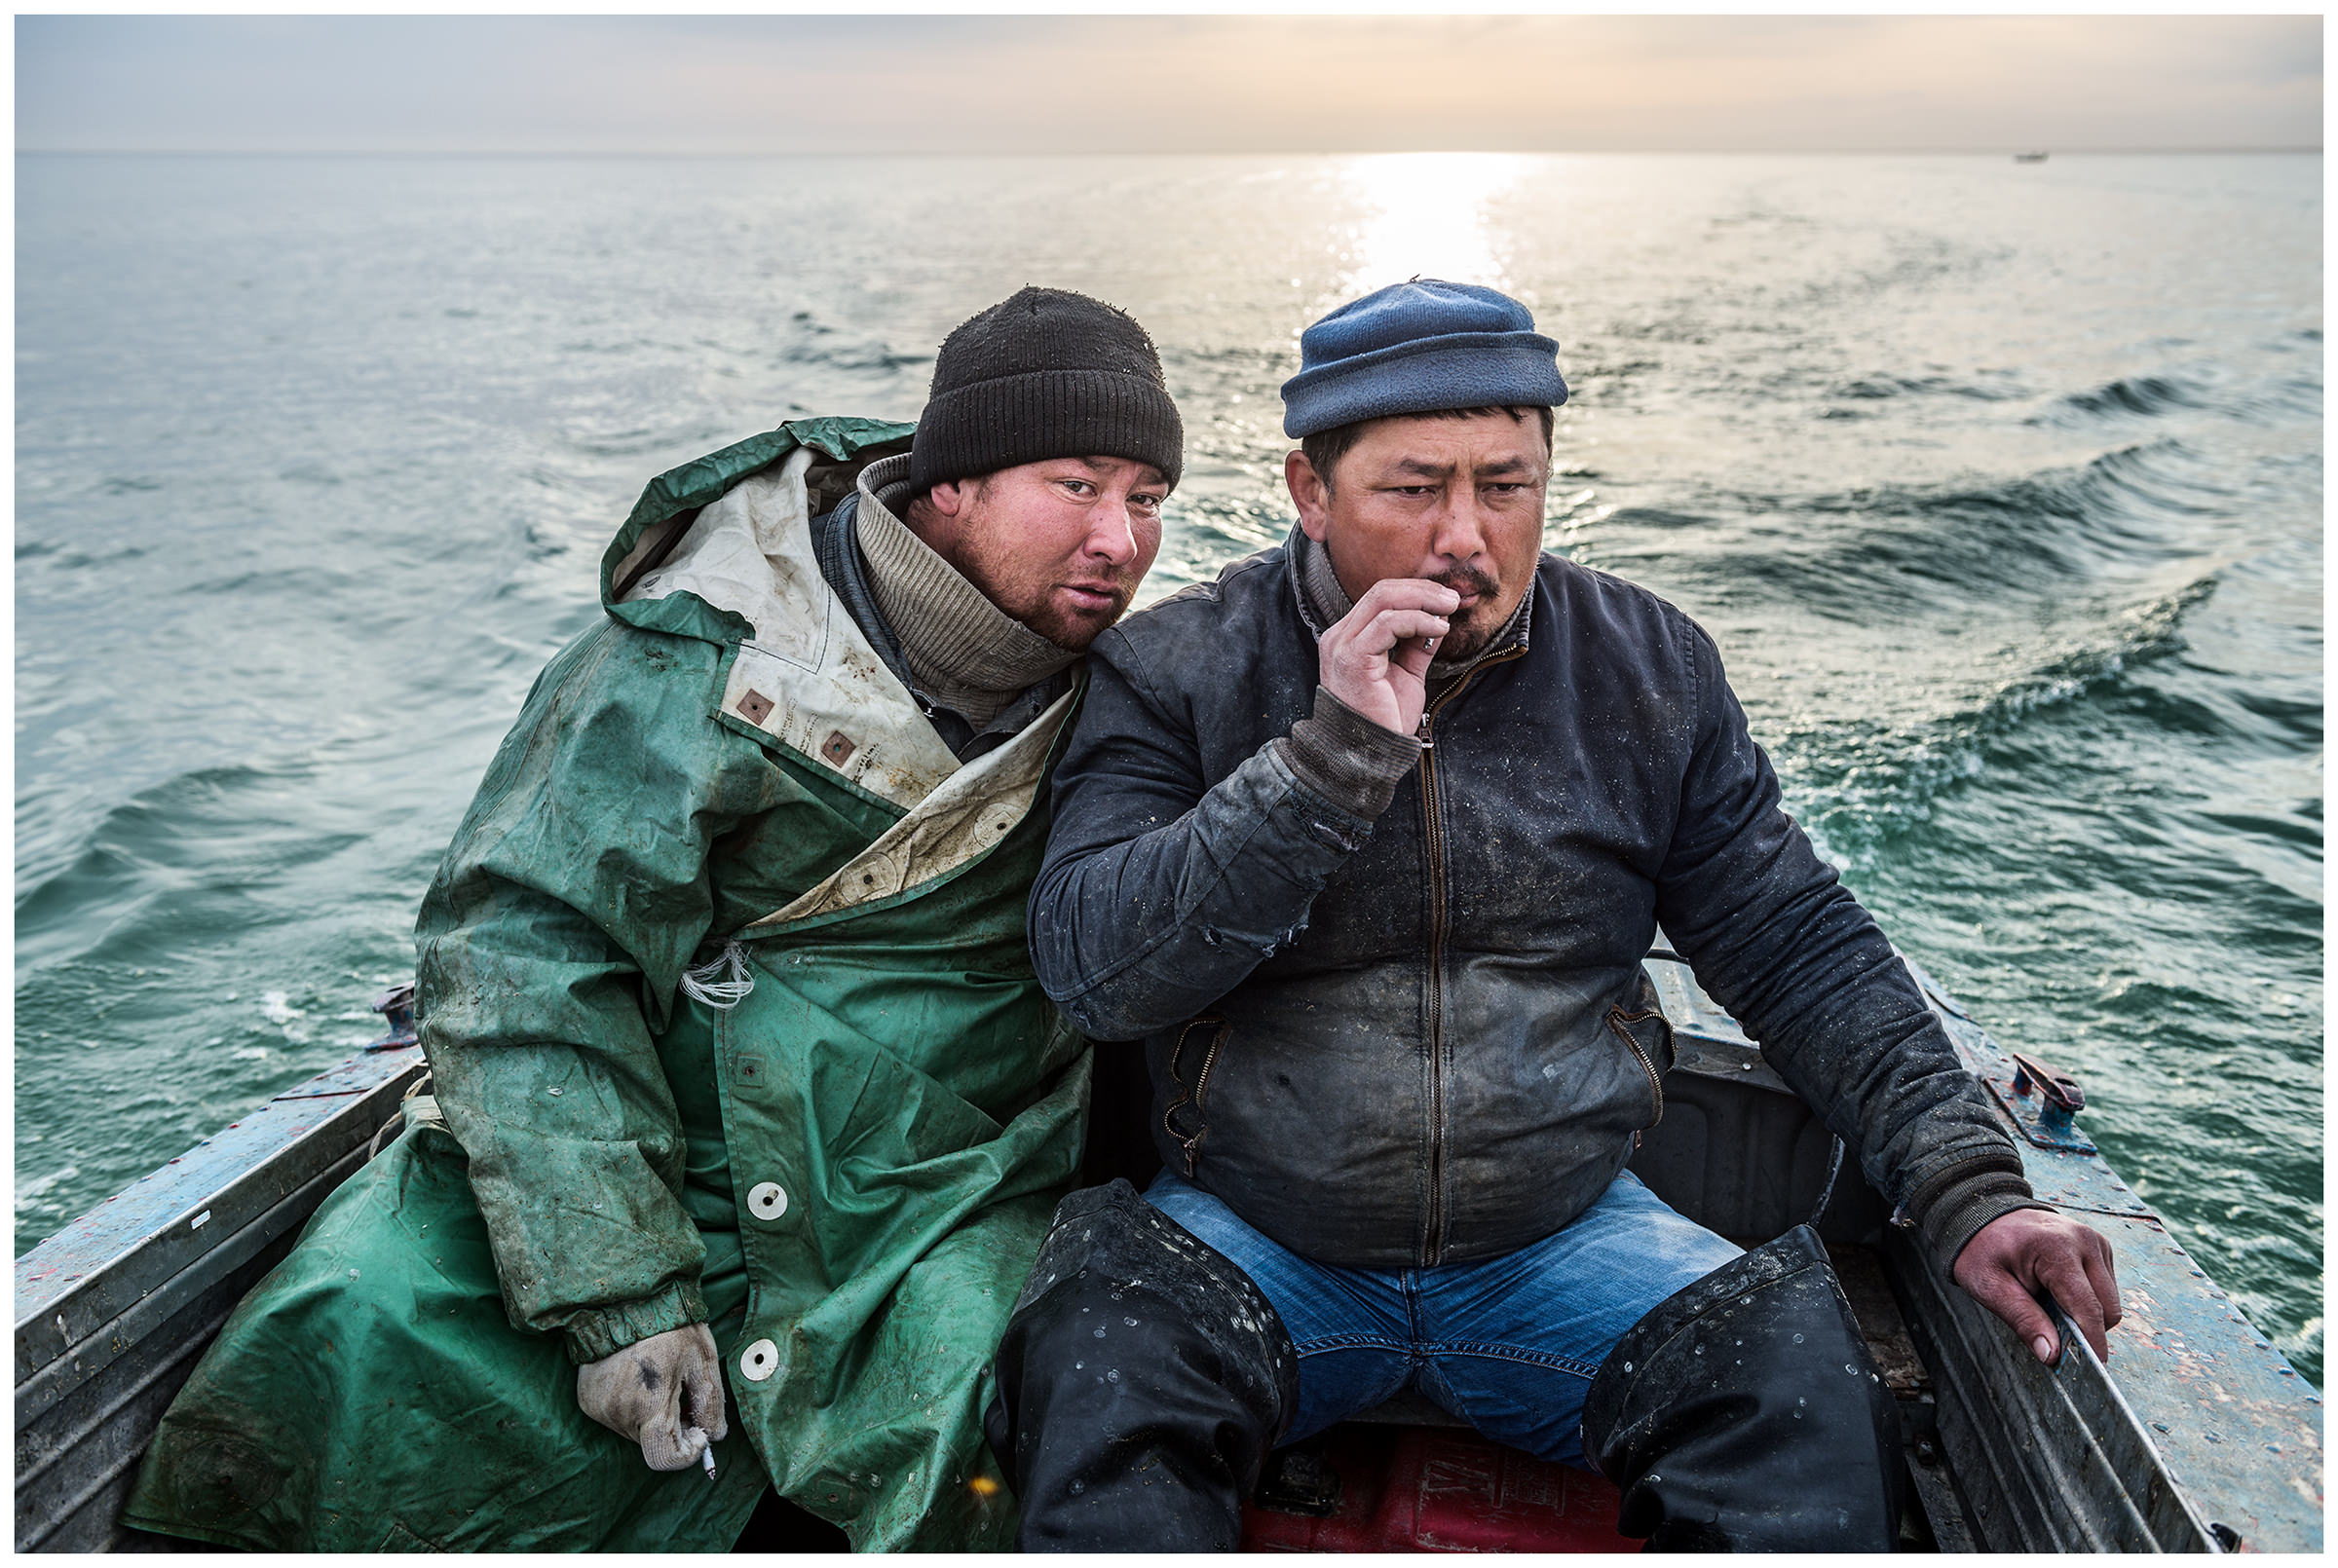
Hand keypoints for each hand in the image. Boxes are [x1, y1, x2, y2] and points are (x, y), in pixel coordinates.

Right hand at [576, 1322, 729, 1470]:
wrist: (624, 1298)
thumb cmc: (669, 1326)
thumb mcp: (702, 1360)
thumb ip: (711, 1403)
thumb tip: (715, 1435)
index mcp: (648, 1406)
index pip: (664, 1459)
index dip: (687, 1452)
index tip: (698, 1431)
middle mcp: (618, 1414)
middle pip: (652, 1444)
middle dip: (673, 1427)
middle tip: (683, 1392)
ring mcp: (598, 1408)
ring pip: (635, 1432)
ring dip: (652, 1416)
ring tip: (660, 1378)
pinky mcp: (587, 1400)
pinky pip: (617, 1417)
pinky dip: (633, 1407)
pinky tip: (639, 1378)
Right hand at [1317, 578, 1460, 736]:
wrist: (1368, 754)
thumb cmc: (1382, 721)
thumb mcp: (1406, 676)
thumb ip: (1416, 647)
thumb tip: (1438, 620)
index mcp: (1348, 639)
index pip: (1380, 599)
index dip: (1416, 593)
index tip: (1446, 601)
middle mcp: (1340, 637)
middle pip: (1381, 592)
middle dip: (1422, 590)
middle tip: (1453, 598)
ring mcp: (1342, 645)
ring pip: (1384, 599)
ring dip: (1423, 600)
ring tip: (1449, 609)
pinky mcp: (1352, 657)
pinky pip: (1388, 624)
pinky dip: (1418, 620)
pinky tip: (1438, 628)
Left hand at [1952, 1209, 2121, 1363]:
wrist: (1983, 1214)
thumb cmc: (1982, 1248)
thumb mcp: (1990, 1286)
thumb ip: (2023, 1320)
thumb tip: (2052, 1355)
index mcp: (2058, 1249)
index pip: (2088, 1308)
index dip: (2093, 1343)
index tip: (2094, 1369)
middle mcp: (2084, 1241)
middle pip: (2107, 1307)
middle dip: (2087, 1328)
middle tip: (2052, 1332)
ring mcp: (2095, 1241)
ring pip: (2110, 1300)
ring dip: (2087, 1313)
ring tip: (2048, 1303)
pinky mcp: (2098, 1246)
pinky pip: (2105, 1287)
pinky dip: (2087, 1298)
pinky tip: (2058, 1290)